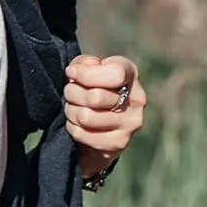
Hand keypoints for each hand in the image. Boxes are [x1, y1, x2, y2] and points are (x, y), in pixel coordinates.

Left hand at [64, 55, 145, 171]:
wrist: (102, 124)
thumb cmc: (92, 87)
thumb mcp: (89, 69)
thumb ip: (84, 64)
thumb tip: (77, 72)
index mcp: (131, 74)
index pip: (115, 74)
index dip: (87, 74)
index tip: (71, 73)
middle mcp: (137, 100)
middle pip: (95, 97)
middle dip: (72, 93)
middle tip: (69, 92)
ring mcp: (130, 124)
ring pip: (86, 117)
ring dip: (71, 111)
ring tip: (72, 107)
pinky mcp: (119, 143)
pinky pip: (82, 134)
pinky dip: (72, 127)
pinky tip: (77, 123)